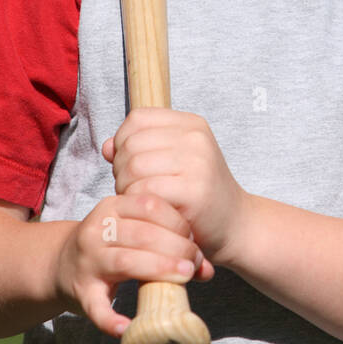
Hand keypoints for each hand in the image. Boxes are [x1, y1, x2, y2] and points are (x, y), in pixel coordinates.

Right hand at [52, 193, 214, 338]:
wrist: (61, 264)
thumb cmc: (111, 246)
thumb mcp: (133, 233)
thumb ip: (168, 241)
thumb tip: (207, 269)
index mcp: (112, 207)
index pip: (150, 205)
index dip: (178, 223)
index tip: (195, 240)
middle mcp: (96, 230)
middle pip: (143, 234)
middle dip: (176, 248)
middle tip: (195, 264)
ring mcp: (87, 261)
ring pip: (126, 262)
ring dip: (159, 270)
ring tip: (184, 278)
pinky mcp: (81, 292)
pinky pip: (97, 307)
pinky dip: (111, 319)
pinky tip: (128, 327)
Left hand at [103, 107, 249, 266]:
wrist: (235, 225)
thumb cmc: (197, 193)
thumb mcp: (172, 161)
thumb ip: (139, 148)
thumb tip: (107, 147)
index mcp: (191, 124)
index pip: (137, 118)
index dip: (123, 142)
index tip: (130, 164)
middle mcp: (196, 138)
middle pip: (131, 144)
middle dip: (121, 169)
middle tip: (132, 188)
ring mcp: (197, 163)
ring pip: (134, 167)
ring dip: (126, 188)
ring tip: (140, 200)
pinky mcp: (194, 191)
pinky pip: (146, 191)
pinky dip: (138, 203)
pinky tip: (149, 211)